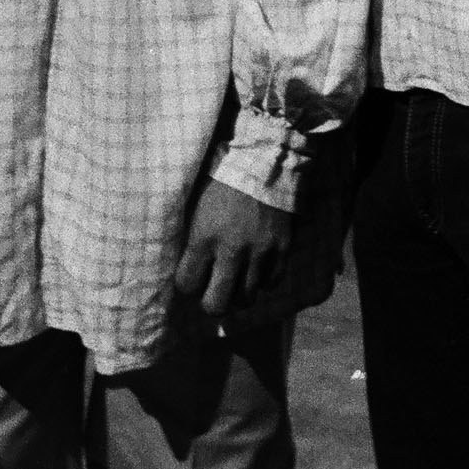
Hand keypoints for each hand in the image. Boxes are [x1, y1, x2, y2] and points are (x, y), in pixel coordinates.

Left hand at [173, 180, 290, 318]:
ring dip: (238, 295)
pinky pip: (271, 283)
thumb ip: (193, 239)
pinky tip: (257, 271)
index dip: (187, 283)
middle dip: (211, 304)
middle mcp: (231, 250)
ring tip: (236, 285)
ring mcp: (259, 252)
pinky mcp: (282, 249)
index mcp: (204, 237)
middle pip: (217, 303)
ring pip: (246, 298)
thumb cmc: (223, 182)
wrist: (265, 164)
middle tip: (212, 295)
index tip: (192, 277)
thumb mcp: (198, 206)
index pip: (187, 283)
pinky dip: (263, 281)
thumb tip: (187, 267)